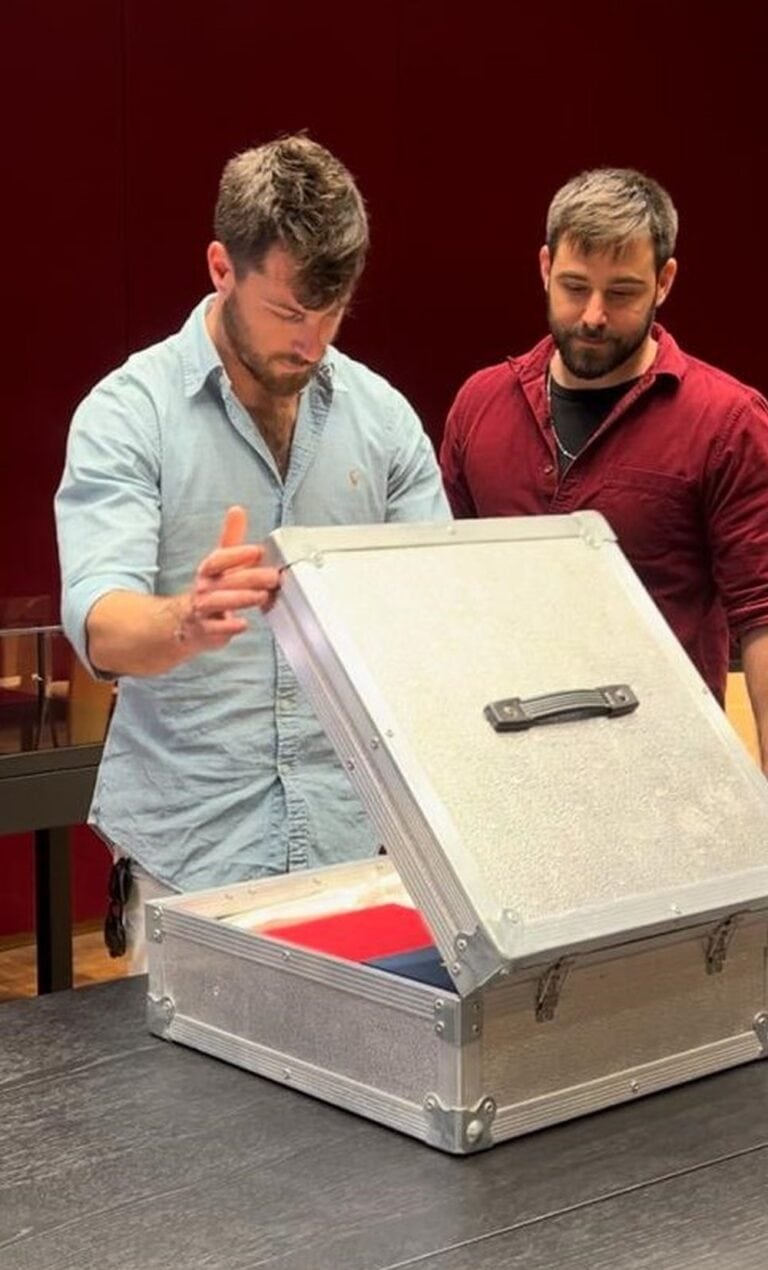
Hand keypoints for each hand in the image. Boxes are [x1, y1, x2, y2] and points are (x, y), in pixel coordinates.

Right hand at [175, 506, 279, 652]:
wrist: (186, 621)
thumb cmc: (211, 588)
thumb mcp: (220, 562)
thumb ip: (231, 538)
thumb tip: (237, 510)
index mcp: (209, 570)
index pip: (219, 559)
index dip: (237, 554)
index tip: (256, 551)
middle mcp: (205, 588)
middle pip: (225, 580)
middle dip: (250, 577)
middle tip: (273, 576)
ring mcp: (204, 609)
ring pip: (219, 602)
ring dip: (242, 598)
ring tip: (262, 596)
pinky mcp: (206, 631)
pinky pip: (215, 630)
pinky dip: (229, 627)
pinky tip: (243, 623)